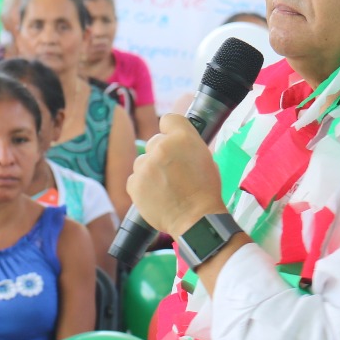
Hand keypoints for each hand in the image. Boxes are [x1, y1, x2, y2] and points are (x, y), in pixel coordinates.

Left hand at [126, 114, 225, 237]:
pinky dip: (143, 186)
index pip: (168, 120)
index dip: (171, 130)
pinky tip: (157, 196)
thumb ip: (186, 145)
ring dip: (150, 170)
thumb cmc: (205, 191)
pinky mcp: (134, 183)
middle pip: (154, 142)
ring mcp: (145, 165)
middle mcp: (162, 147)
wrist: (196, 219)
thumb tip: (174, 141)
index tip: (172, 140)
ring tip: (166, 187)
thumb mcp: (205, 157)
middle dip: (161, 154)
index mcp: (183, 137)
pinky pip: (135, 179)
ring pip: (142, 161)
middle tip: (173, 172)